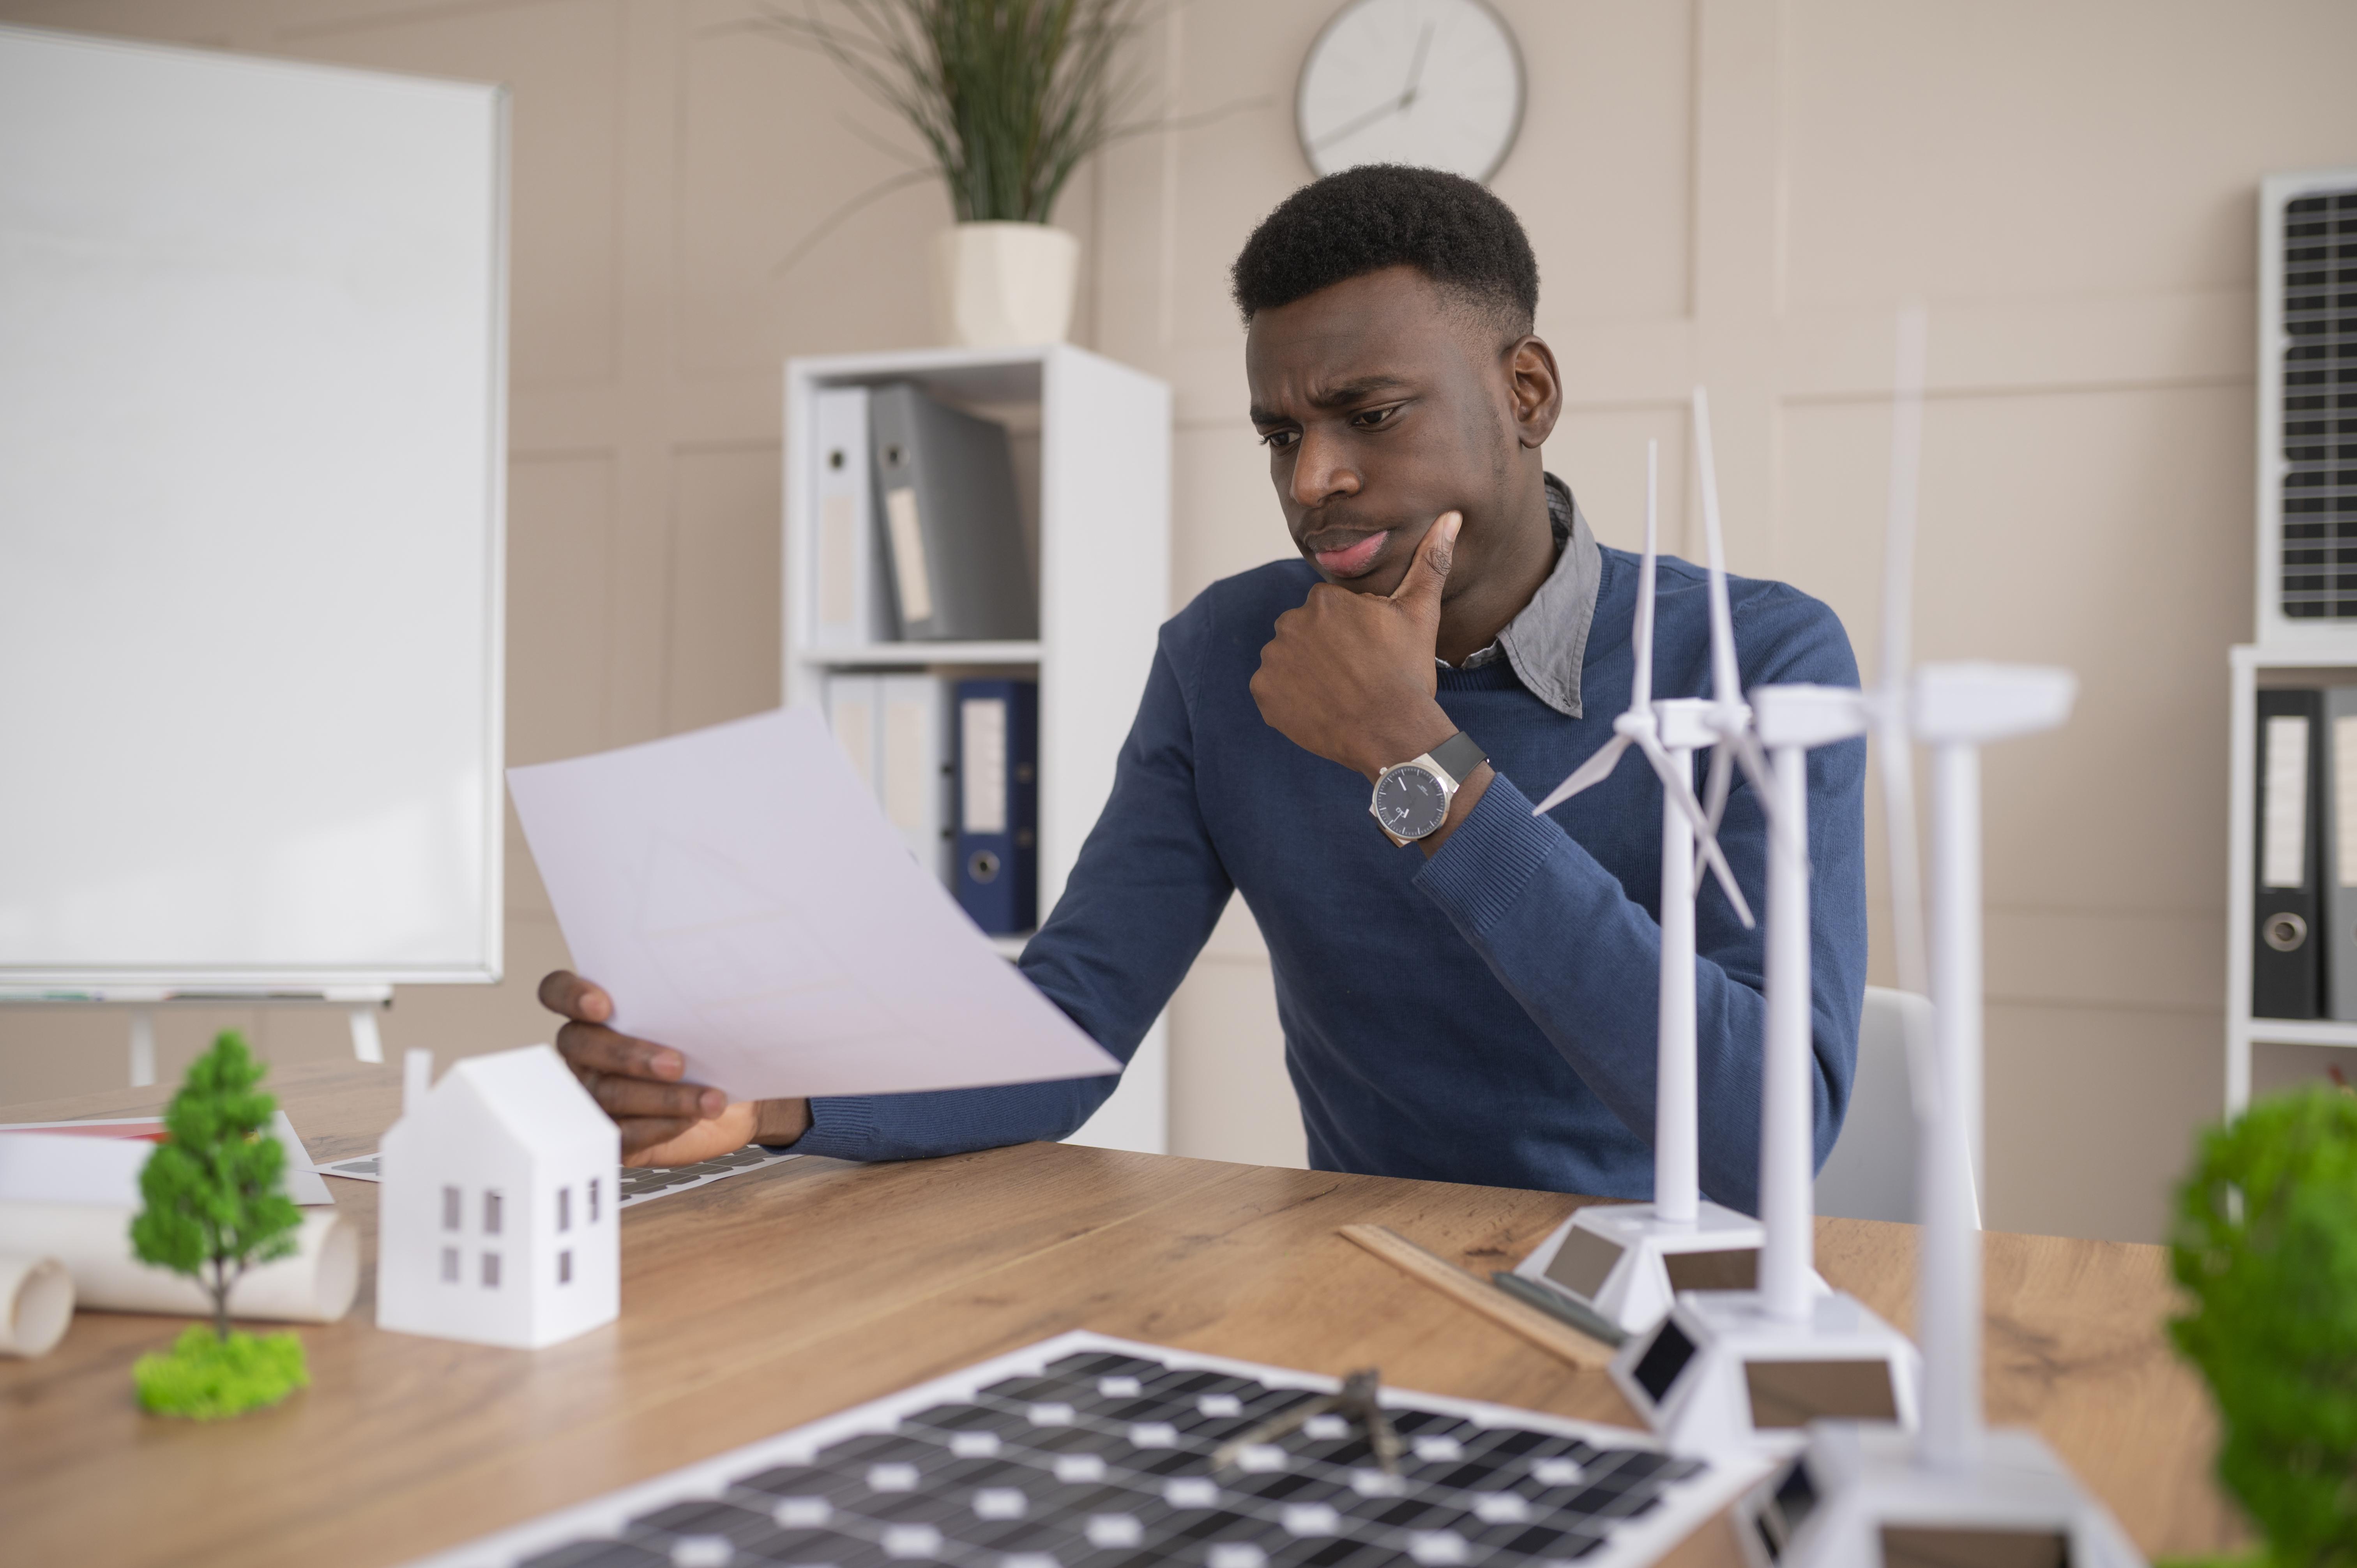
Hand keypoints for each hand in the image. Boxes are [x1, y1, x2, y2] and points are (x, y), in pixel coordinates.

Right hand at [538, 971, 810, 1165]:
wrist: (733, 1101)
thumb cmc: (710, 1050)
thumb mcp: (706, 1020)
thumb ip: (693, 1002)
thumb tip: (714, 995)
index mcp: (598, 1010)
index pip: (559, 991)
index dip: (570, 995)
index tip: (602, 1005)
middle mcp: (586, 1050)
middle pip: (581, 1045)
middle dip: (629, 1055)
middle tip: (676, 1064)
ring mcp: (592, 1093)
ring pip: (607, 1093)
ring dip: (663, 1097)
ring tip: (707, 1099)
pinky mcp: (611, 1133)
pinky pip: (622, 1133)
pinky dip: (661, 1125)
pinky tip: (690, 1118)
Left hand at [1251, 511, 1463, 779]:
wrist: (1392, 733)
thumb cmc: (1407, 672)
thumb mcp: (1420, 613)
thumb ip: (1430, 562)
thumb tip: (1451, 516)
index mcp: (1323, 599)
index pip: (1330, 612)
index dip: (1353, 634)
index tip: (1370, 654)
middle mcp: (1290, 622)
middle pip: (1306, 634)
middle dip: (1326, 651)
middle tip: (1356, 675)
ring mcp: (1273, 660)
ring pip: (1288, 660)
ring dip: (1307, 673)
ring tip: (1339, 692)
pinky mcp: (1263, 694)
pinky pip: (1273, 690)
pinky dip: (1290, 699)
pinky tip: (1319, 708)